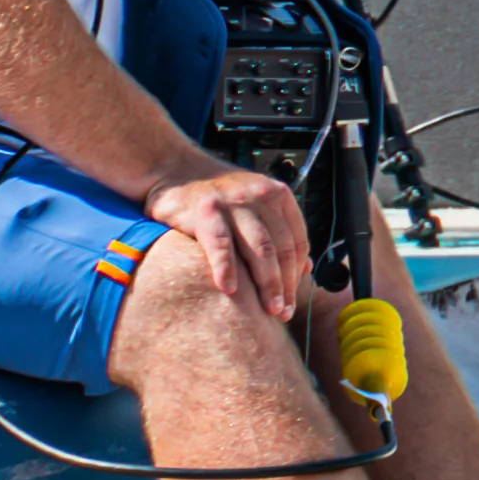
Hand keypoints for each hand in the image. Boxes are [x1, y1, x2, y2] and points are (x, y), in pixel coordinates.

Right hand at [135, 163, 312, 324]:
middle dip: (286, 284)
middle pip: (282, 248)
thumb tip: (305, 268)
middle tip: (284, 312)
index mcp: (277, 196)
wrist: (173, 167)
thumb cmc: (216, 192)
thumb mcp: (255, 204)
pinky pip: (221, 245)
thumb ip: (280, 231)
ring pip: (260, 249)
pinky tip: (230, 290)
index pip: (298, 240)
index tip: (294, 299)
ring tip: (268, 309)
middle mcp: (260, 197)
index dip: (298, 274)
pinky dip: (227, 269)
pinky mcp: (206, 212)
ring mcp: (234, 204)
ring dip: (267, 283)